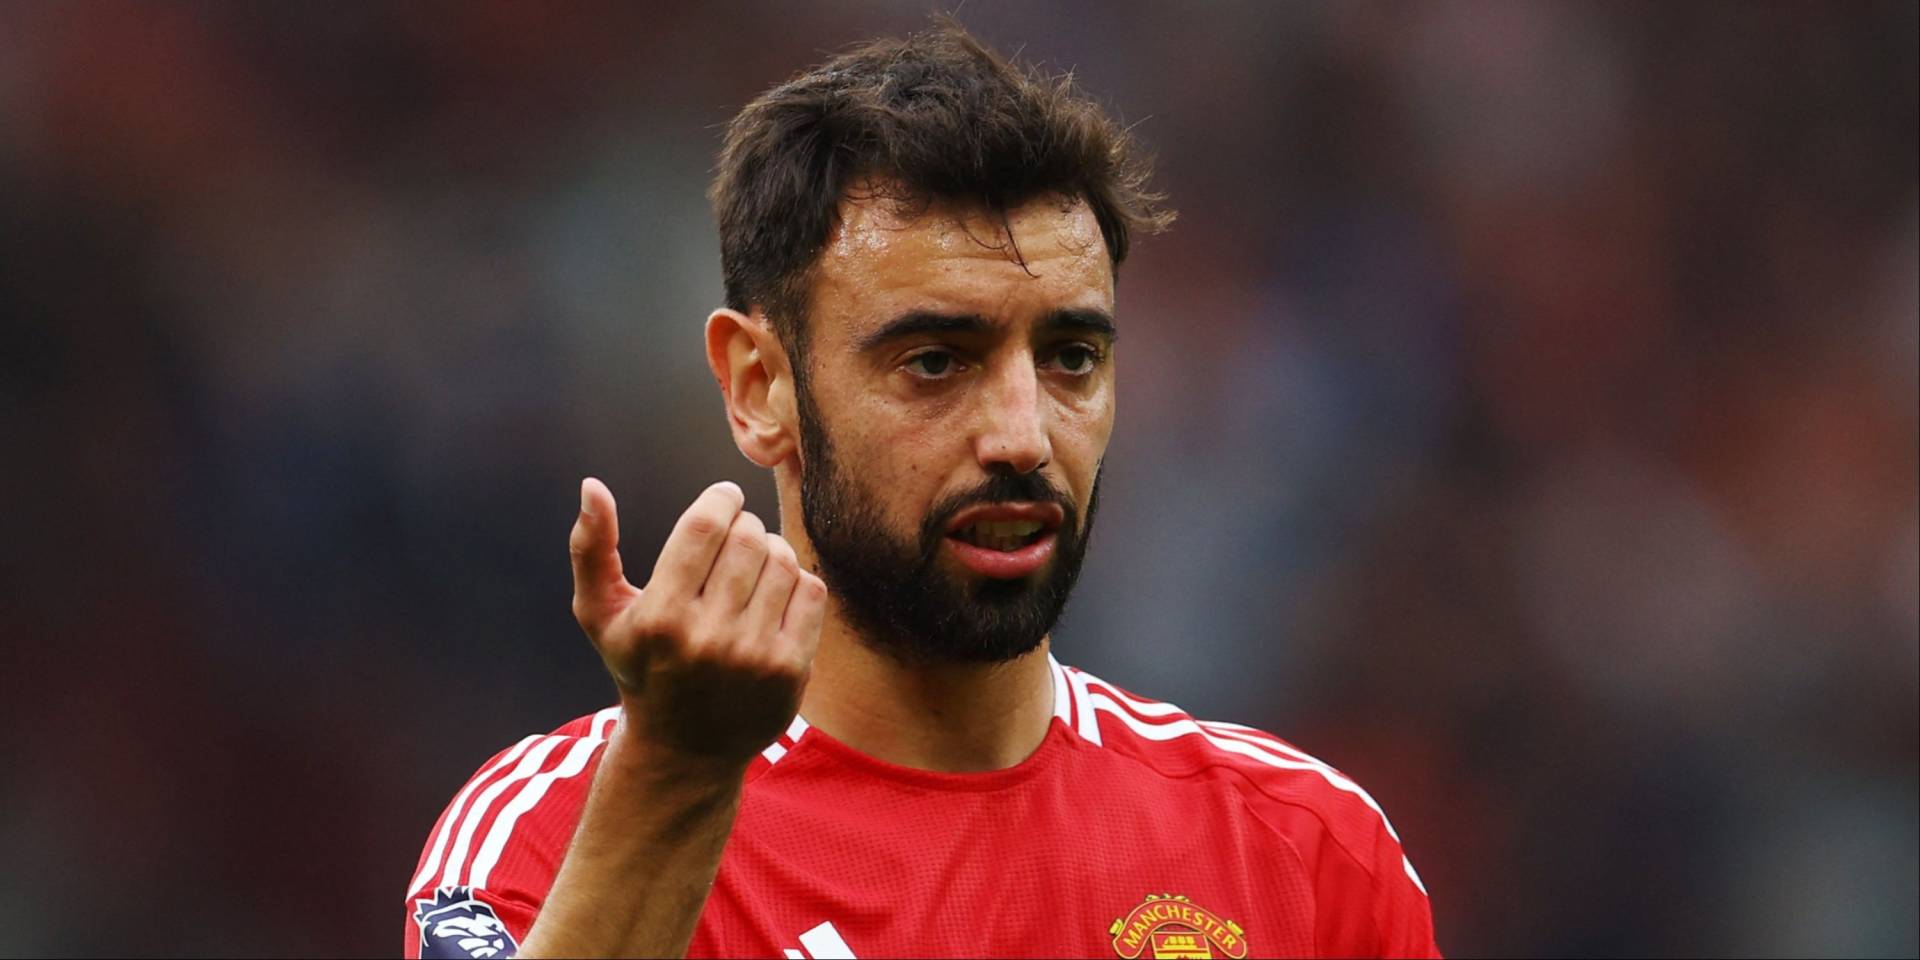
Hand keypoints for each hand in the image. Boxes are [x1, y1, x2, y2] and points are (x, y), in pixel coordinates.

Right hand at [569, 478, 827, 765]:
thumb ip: (590, 549)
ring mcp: (753, 656)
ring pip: (783, 560)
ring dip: (772, 550)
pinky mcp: (790, 670)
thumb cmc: (640, 667)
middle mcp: (707, 638)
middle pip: (748, 538)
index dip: (721, 499)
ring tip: (753, 565)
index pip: (705, 526)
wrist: (684, 749)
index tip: (724, 498)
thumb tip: (592, 486)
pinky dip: (796, 582)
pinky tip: (773, 595)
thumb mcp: (600, 615)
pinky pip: (811, 592)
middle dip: (744, 524)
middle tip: (735, 535)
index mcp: (660, 617)